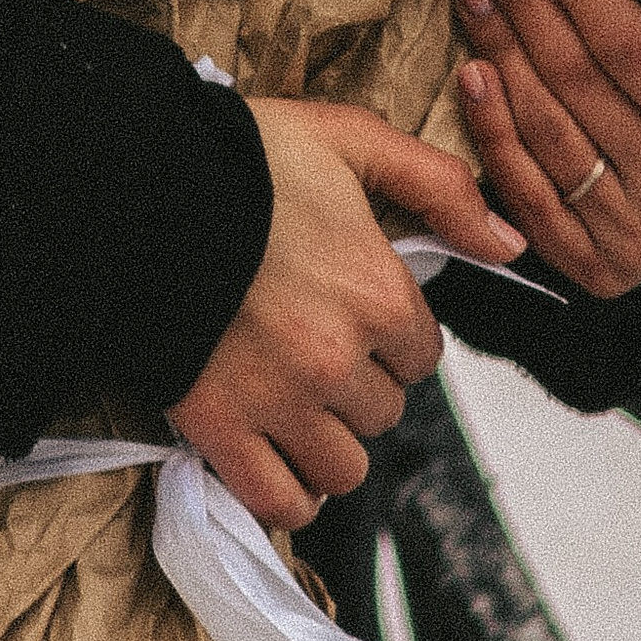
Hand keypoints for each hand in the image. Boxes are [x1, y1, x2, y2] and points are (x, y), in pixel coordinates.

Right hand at [168, 100, 526, 530]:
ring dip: (330, 441)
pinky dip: (290, 492)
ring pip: (345, 465)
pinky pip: (281, 500)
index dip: (393, 332)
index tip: (355, 309)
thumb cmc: (239, 158)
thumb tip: (512, 244)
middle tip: (316, 347)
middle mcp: (338, 360)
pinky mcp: (221, 429)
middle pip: (386, 411)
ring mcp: (280, 403)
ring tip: (297, 403)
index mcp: (376, 294)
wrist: (128, 186)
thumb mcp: (347, 139)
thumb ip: (439, 186)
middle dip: (362, 384)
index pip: (422, 353)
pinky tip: (281, 458)